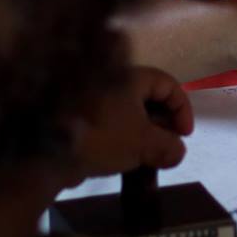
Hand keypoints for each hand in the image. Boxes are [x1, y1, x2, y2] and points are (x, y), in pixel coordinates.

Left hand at [73, 64, 193, 176]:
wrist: (53, 153)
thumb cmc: (104, 137)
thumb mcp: (143, 143)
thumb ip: (168, 146)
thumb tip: (178, 152)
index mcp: (132, 77)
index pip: (169, 84)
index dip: (182, 109)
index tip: (184, 135)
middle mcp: (115, 81)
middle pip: (152, 98)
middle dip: (165, 125)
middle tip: (169, 148)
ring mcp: (100, 99)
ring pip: (134, 113)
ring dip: (147, 135)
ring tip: (151, 158)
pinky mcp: (87, 118)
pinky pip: (116, 123)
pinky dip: (128, 138)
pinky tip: (129, 159)